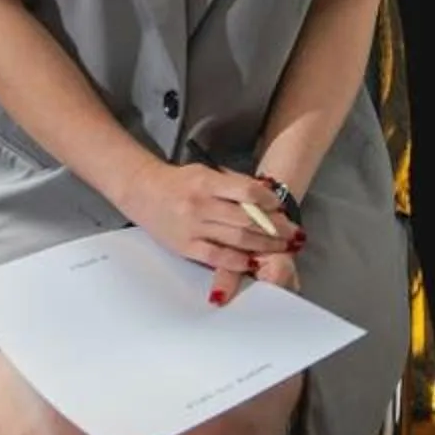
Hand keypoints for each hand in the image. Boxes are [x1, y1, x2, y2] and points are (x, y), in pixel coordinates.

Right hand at [121, 161, 296, 291]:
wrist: (142, 191)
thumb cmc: (178, 182)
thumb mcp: (206, 172)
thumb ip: (233, 183)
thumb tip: (265, 196)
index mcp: (207, 183)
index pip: (247, 192)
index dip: (269, 202)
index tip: (282, 208)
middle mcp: (200, 205)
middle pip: (246, 220)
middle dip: (274, 228)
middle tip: (292, 233)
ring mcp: (192, 228)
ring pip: (236, 239)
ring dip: (263, 245)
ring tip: (281, 247)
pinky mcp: (185, 247)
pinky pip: (217, 257)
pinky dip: (238, 261)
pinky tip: (253, 261)